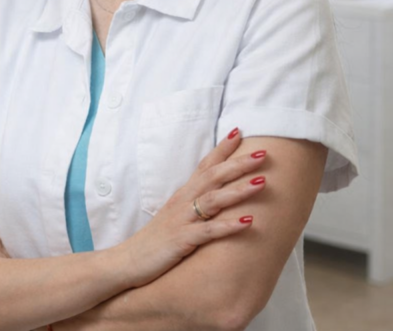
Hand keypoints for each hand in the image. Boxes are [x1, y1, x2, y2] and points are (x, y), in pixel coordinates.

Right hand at [114, 127, 266, 288]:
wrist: (129, 261)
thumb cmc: (156, 240)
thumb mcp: (175, 215)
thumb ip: (194, 204)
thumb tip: (215, 195)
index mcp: (183, 195)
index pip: (204, 165)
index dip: (221, 148)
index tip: (239, 131)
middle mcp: (183, 202)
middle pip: (213, 176)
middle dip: (238, 163)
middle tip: (263, 153)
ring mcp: (182, 220)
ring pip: (213, 199)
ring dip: (239, 190)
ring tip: (262, 182)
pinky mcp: (182, 240)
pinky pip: (208, 231)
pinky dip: (229, 225)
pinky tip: (249, 222)